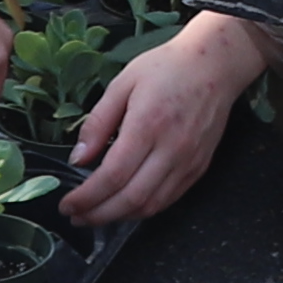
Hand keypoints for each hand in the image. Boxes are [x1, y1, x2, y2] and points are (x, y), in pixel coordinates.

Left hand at [57, 15, 263, 223]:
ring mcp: (188, 162)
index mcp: (147, 125)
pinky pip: (168, 200)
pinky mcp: (198, 168)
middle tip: (76, 217)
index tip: (67, 205)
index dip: (87, 197)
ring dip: (120, 217)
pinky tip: (126, 206)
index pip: (113, 176)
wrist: (215, 64)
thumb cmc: (167, 68)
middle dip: (99, 215)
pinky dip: (144, 210)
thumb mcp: (123, 84)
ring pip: (151, 205)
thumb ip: (98, 123)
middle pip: (131, 199)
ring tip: (96, 216)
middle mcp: (171, 150)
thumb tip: (79, 159)